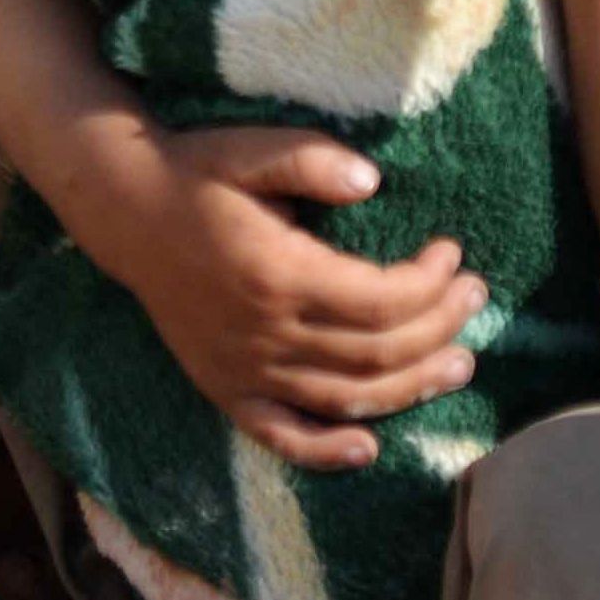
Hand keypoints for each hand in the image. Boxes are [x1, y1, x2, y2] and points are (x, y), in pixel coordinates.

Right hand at [49, 117, 482, 471]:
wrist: (126, 210)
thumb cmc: (198, 173)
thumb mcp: (252, 148)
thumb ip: (312, 160)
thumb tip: (372, 181)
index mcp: (277, 273)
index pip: (380, 299)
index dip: (429, 282)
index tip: (453, 254)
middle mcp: (264, 332)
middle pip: (375, 353)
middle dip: (437, 328)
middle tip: (473, 299)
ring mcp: (243, 369)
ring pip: (344, 398)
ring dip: (410, 389)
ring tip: (459, 364)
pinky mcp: (225, 389)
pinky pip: (280, 435)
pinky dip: (325, 451)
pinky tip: (368, 448)